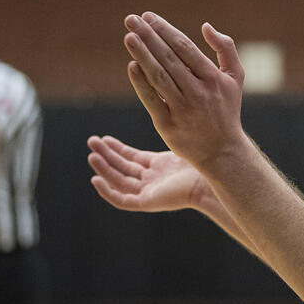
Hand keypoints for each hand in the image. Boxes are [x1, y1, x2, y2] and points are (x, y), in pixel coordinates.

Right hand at [87, 135, 210, 212]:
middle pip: (123, 167)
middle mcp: (153, 179)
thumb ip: (172, 126)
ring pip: (119, 181)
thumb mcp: (183, 139)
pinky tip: (95, 179)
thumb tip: (168, 100)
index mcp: (160, 165)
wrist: (211, 180)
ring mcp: (150, 191)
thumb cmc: (204, 160)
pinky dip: (107, 191)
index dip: (117, 148)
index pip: (132, 157)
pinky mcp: (148, 202)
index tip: (103, 138)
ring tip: (92, 155)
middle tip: (91, 141)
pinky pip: (122, 200)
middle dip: (106, 155)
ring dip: (104, 168)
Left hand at [123, 13, 247, 169]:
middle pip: (169, 58)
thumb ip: (226, 48)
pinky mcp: (167, 124)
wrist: (222, 151)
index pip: (185, 48)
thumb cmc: (227, 109)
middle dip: (149, 36)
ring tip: (128, 36)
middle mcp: (198, 92)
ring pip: (158, 76)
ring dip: (142, 54)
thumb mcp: (235, 77)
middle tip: (132, 19)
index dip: (165, 30)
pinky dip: (140, 82)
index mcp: (213, 78)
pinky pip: (151, 100)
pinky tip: (132, 65)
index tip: (149, 17)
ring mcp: (182, 108)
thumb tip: (206, 26)